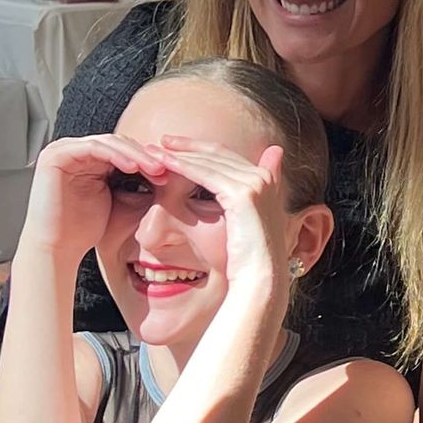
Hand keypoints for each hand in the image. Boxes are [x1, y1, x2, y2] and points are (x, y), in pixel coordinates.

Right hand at [22, 133, 161, 262]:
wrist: (57, 248)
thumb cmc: (83, 229)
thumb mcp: (114, 199)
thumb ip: (129, 180)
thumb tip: (162, 171)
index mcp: (88, 159)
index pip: (123, 150)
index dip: (146, 160)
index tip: (169, 174)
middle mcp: (75, 151)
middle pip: (118, 143)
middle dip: (144, 156)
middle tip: (165, 169)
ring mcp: (63, 150)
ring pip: (108, 142)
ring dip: (135, 155)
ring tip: (155, 169)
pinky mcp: (56, 155)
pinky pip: (93, 147)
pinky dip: (115, 155)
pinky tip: (133, 167)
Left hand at [154, 136, 287, 301]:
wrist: (260, 280)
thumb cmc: (249, 262)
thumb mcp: (246, 226)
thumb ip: (241, 205)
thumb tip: (233, 202)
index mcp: (267, 181)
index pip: (228, 157)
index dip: (201, 150)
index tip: (177, 147)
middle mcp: (264, 177)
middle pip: (219, 153)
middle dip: (188, 147)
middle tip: (161, 142)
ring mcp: (255, 183)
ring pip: (209, 161)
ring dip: (179, 154)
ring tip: (154, 151)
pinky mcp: (242, 193)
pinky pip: (205, 175)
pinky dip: (182, 166)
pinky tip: (163, 163)